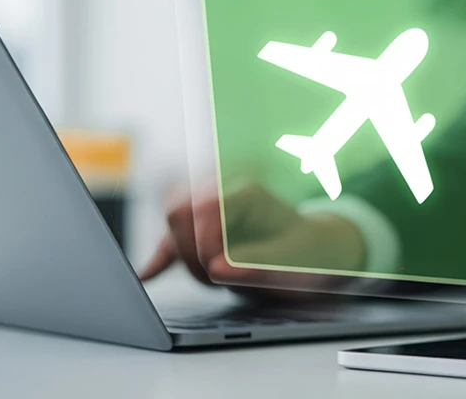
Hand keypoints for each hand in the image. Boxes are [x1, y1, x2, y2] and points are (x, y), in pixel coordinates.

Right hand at [139, 181, 365, 299]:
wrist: (316, 248)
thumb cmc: (308, 254)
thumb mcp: (293, 264)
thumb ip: (256, 267)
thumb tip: (216, 270)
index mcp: (250, 192)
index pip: (205, 207)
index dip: (204, 244)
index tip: (219, 273)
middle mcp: (228, 187)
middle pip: (178, 208)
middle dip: (188, 250)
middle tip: (213, 278)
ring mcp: (213, 201)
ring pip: (173, 217)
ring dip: (182, 253)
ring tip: (208, 277)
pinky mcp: (204, 223)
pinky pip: (174, 234)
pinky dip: (164, 255)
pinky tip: (149, 275)